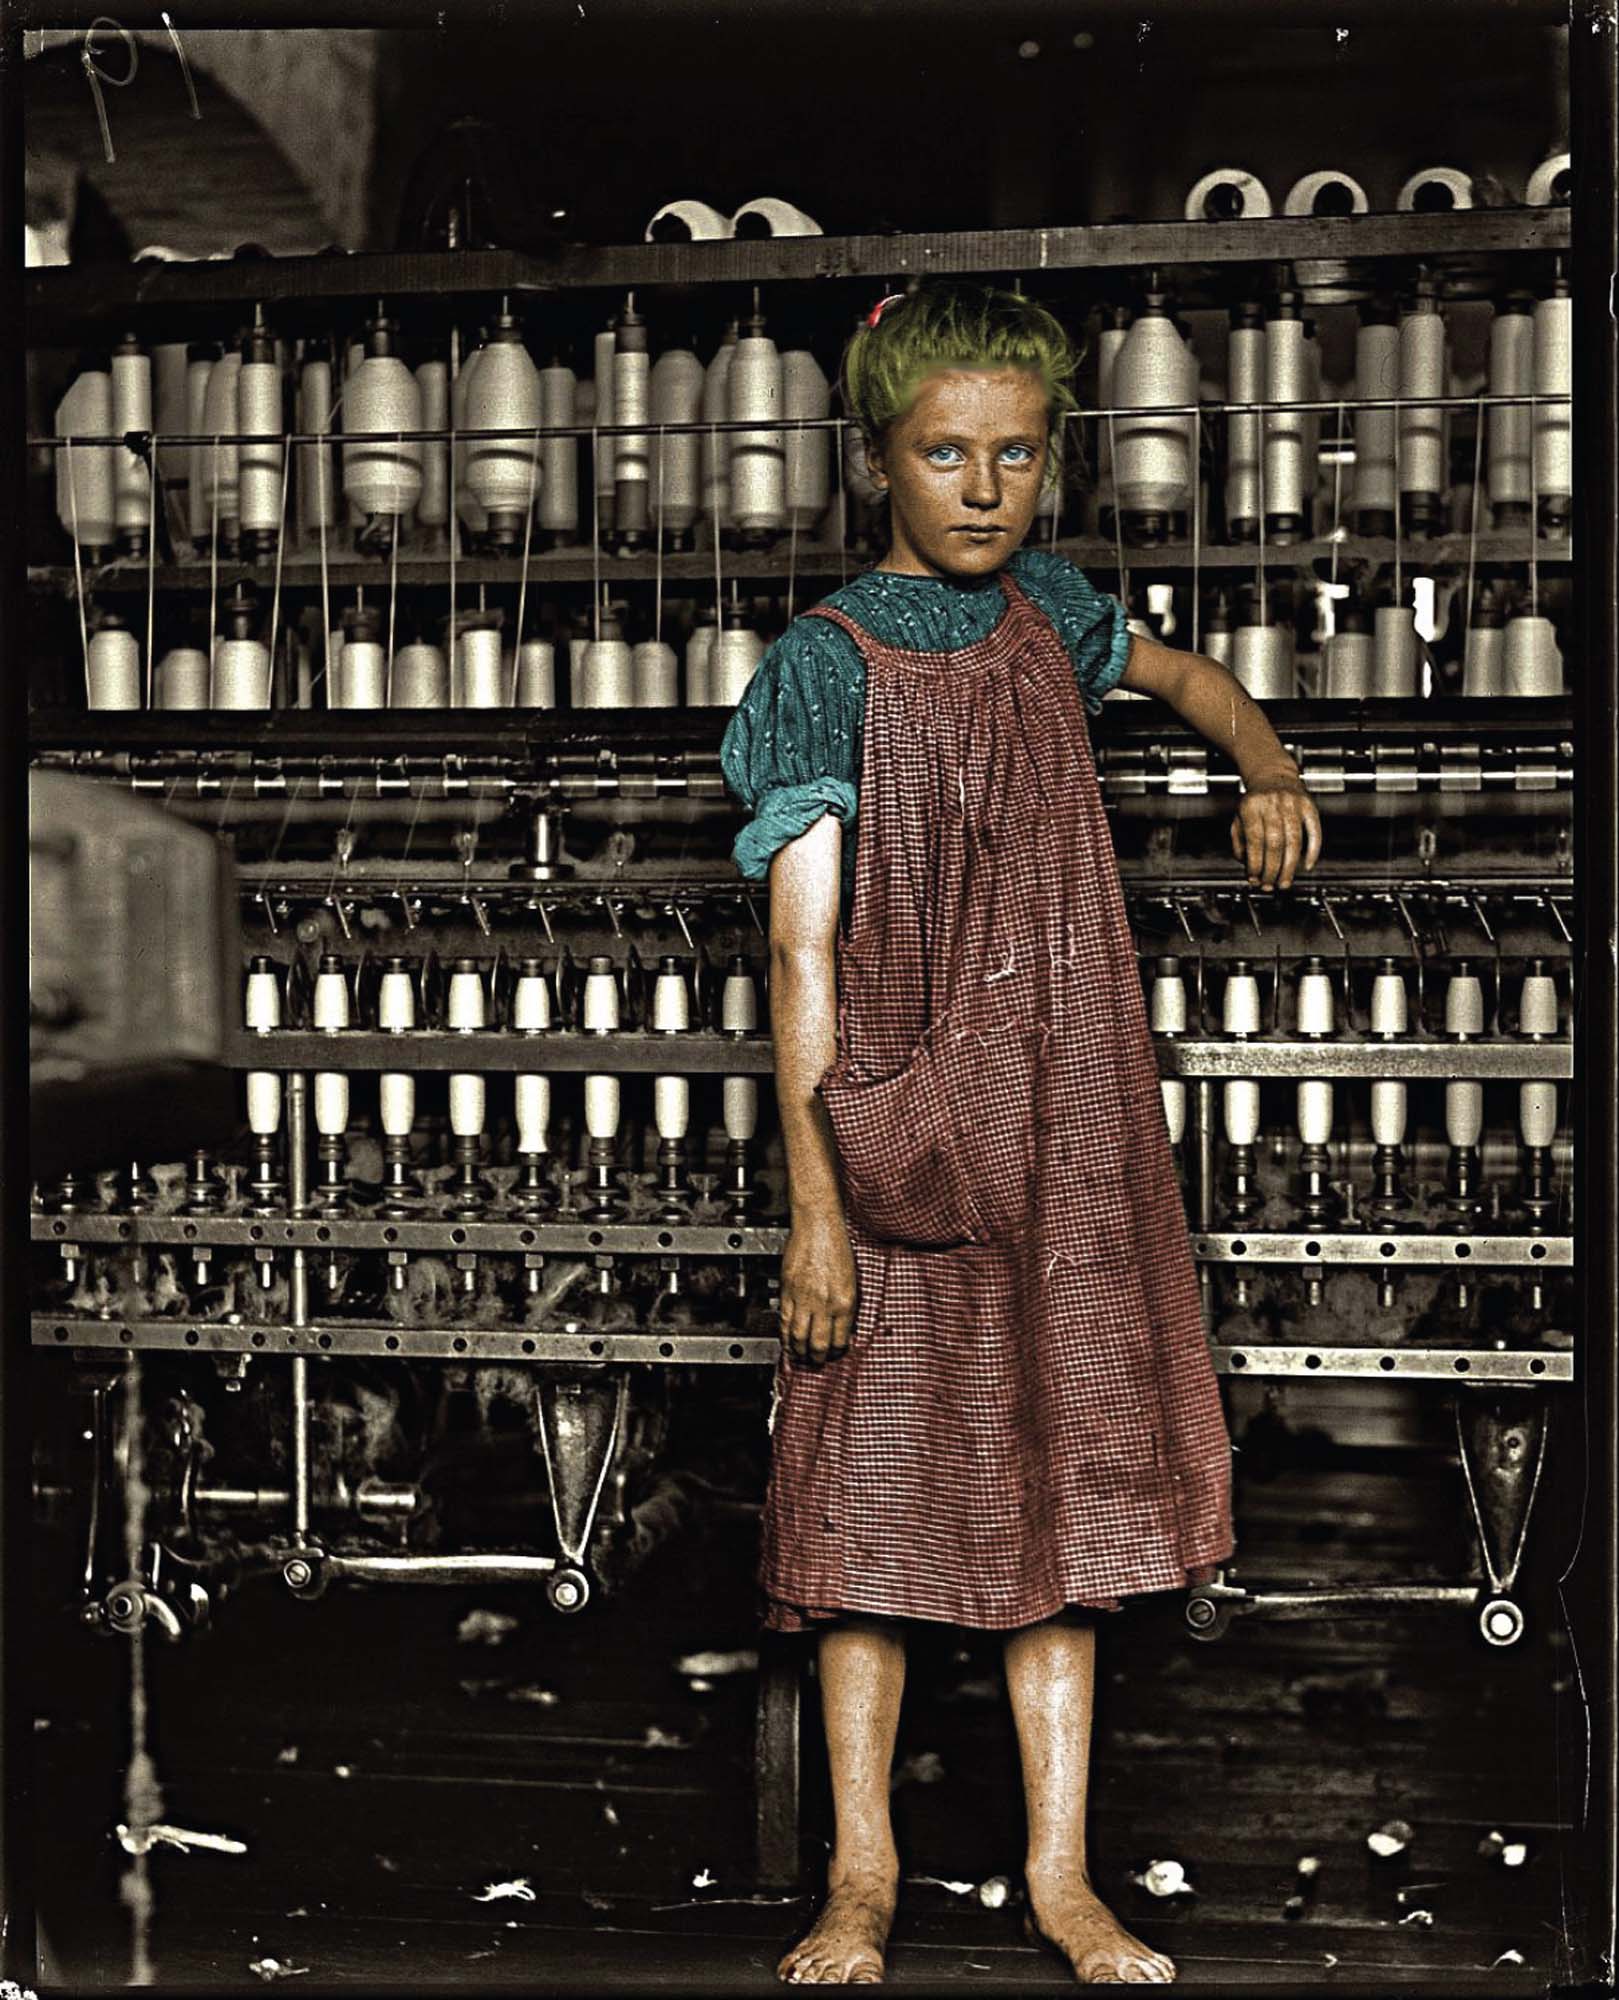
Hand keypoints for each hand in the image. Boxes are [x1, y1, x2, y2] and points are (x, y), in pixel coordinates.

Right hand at [779, 1207, 858, 1365]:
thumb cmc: (837, 1246)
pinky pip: (784, 1319)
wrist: (818, 1225)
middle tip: (816, 1361)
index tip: (834, 1353)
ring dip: (798, 1350)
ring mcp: (804, 1298)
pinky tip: (786, 1339)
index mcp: (845, 1302)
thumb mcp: (851, 1279)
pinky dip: (784, 1333)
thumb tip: (840, 1326)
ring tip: (799, 1356)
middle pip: (818, 1343)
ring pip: (798, 1335)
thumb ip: (845, 1304)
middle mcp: (825, 1303)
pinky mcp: (788, 1290)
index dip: (836, 1351)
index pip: (840, 1339)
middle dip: (817, 1357)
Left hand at [1231, 772, 1322, 889]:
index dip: (1255, 863)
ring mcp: (1293, 804)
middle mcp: (1273, 804)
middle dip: (1272, 869)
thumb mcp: (1239, 818)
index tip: (1254, 879)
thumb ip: (1239, 843)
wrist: (1273, 775)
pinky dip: (1313, 850)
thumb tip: (1248, 867)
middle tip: (1270, 885)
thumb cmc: (1255, 801)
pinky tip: (1307, 865)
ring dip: (1290, 866)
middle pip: (1275, 844)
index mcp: (1252, 807)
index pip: (1254, 841)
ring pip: (1294, 841)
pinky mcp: (1309, 805)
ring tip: (1285, 882)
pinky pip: (1314, 831)